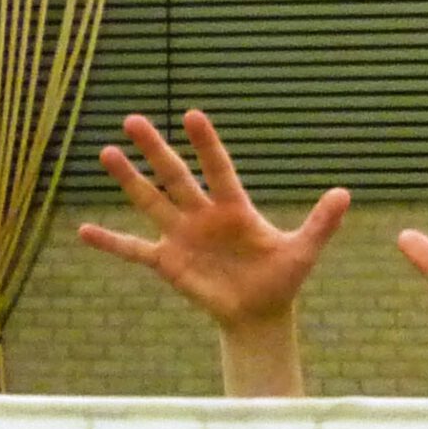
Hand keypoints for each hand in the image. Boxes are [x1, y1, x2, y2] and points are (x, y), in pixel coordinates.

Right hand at [78, 110, 349, 330]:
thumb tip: (344, 193)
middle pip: (175, 176)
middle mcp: (203, 215)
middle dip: (155, 150)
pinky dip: (110, 243)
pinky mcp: (168, 263)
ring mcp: (181, 237)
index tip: (192, 115)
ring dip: (129, 180)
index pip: (218, 169)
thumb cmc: (281, 278)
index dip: (206, 144)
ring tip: (106, 153)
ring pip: (151, 201)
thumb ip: (321, 223)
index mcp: (234, 208)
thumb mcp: (303, 250)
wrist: (260, 313)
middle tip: (133, 120)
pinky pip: (134, 250)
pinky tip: (83, 232)